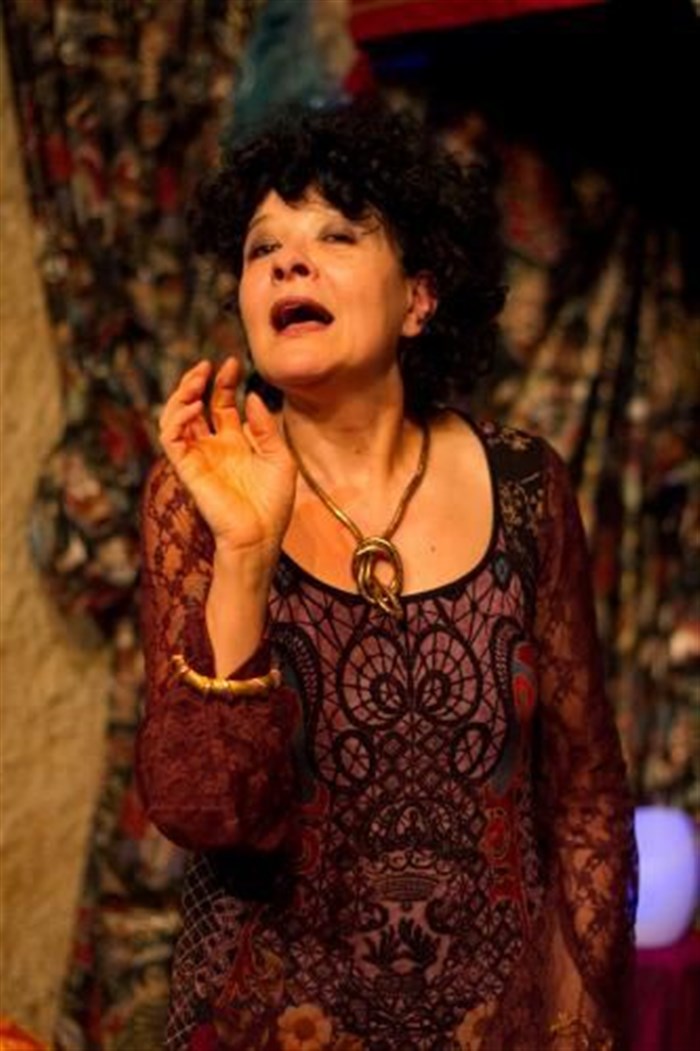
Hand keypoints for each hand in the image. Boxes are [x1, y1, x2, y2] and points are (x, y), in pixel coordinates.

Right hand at [159, 357, 295, 557]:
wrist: (261, 536)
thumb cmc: (273, 504)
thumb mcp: (279, 457)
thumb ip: (265, 427)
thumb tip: (250, 396)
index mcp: (234, 443)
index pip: (221, 404)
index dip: (224, 382)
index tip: (232, 362)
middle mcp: (213, 447)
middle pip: (194, 405)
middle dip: (197, 382)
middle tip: (208, 365)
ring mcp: (198, 457)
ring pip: (175, 418)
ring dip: (181, 395)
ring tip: (196, 379)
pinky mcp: (187, 469)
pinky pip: (171, 439)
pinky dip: (177, 419)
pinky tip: (194, 407)